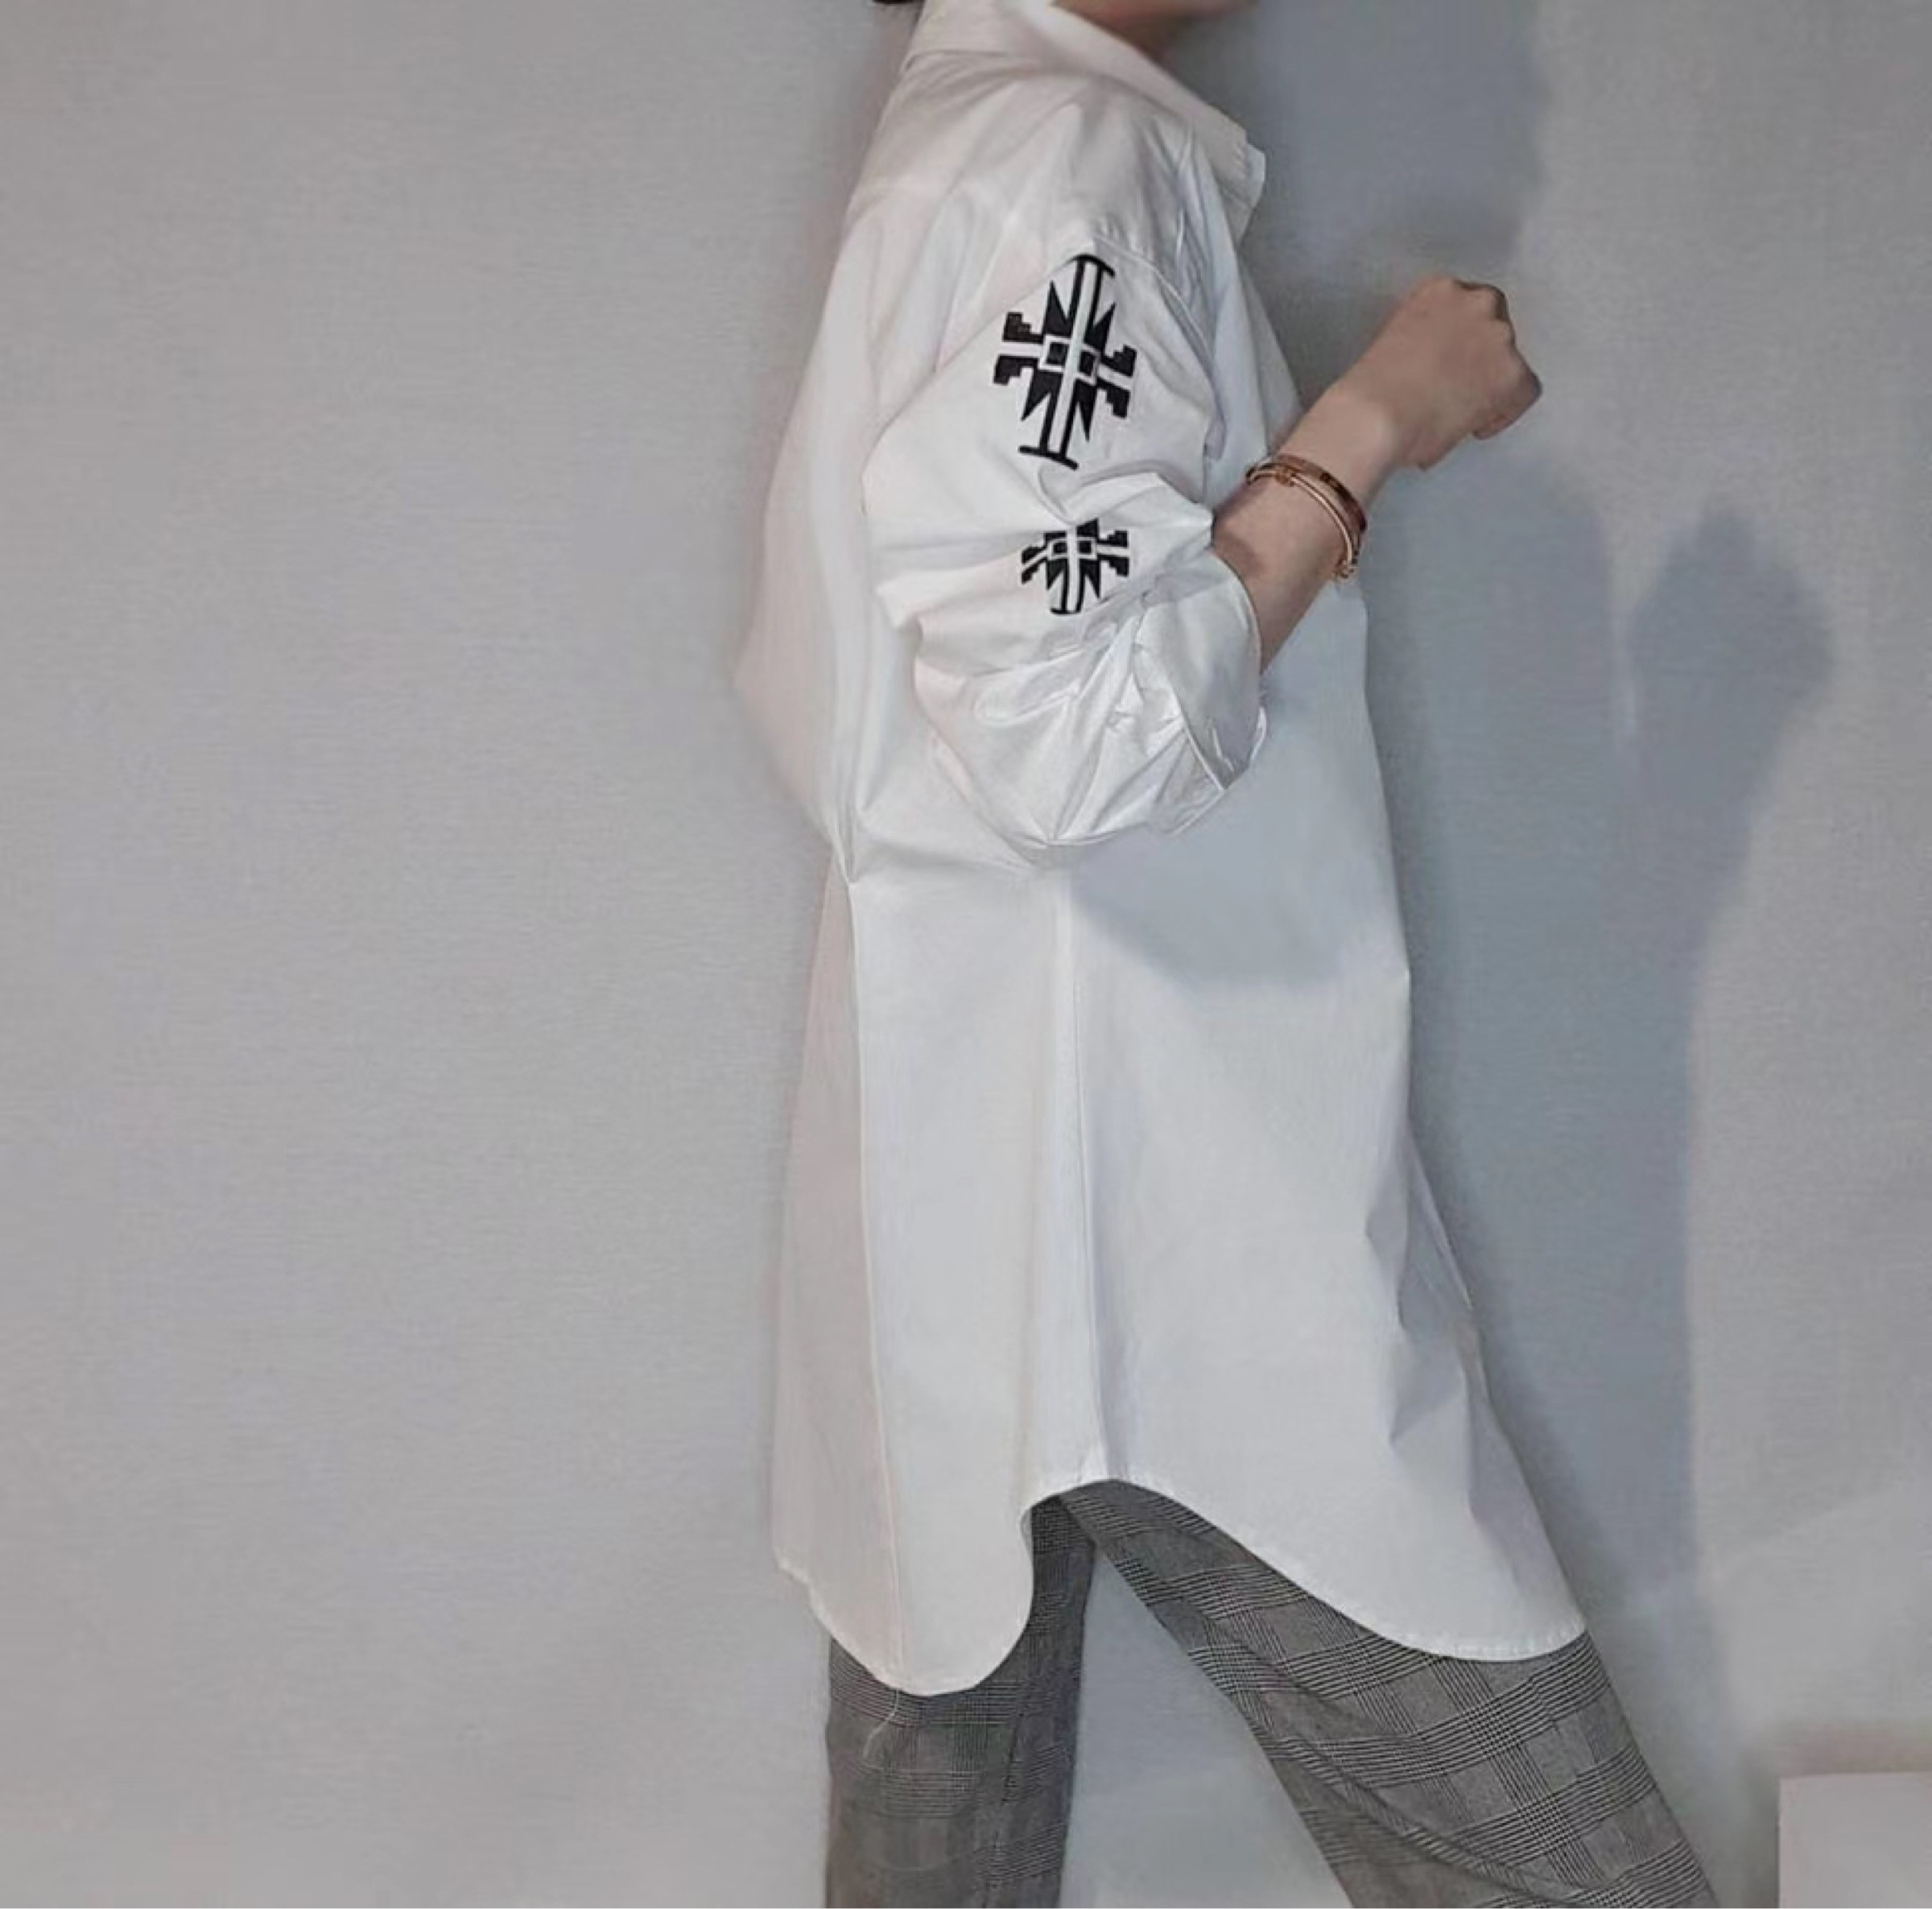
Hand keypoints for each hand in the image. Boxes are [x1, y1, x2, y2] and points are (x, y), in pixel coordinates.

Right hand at [1330, 274, 1542, 472]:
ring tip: (1463, 412)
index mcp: (1439, 290)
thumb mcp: (1394, 344)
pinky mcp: (1513, 371)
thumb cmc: (1371, 391)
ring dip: (1490, 384)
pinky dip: (1505, 412)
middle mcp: (1476, 302)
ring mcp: (1498, 335)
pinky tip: (1476, 427)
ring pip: (1511, 360)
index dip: (1462, 339)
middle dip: (1480, 358)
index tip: (1451, 361)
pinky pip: (1525, 393)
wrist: (1376, 414)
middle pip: (1494, 328)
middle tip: (1459, 387)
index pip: (1468, 306)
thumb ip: (1424, 343)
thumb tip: (1436, 374)